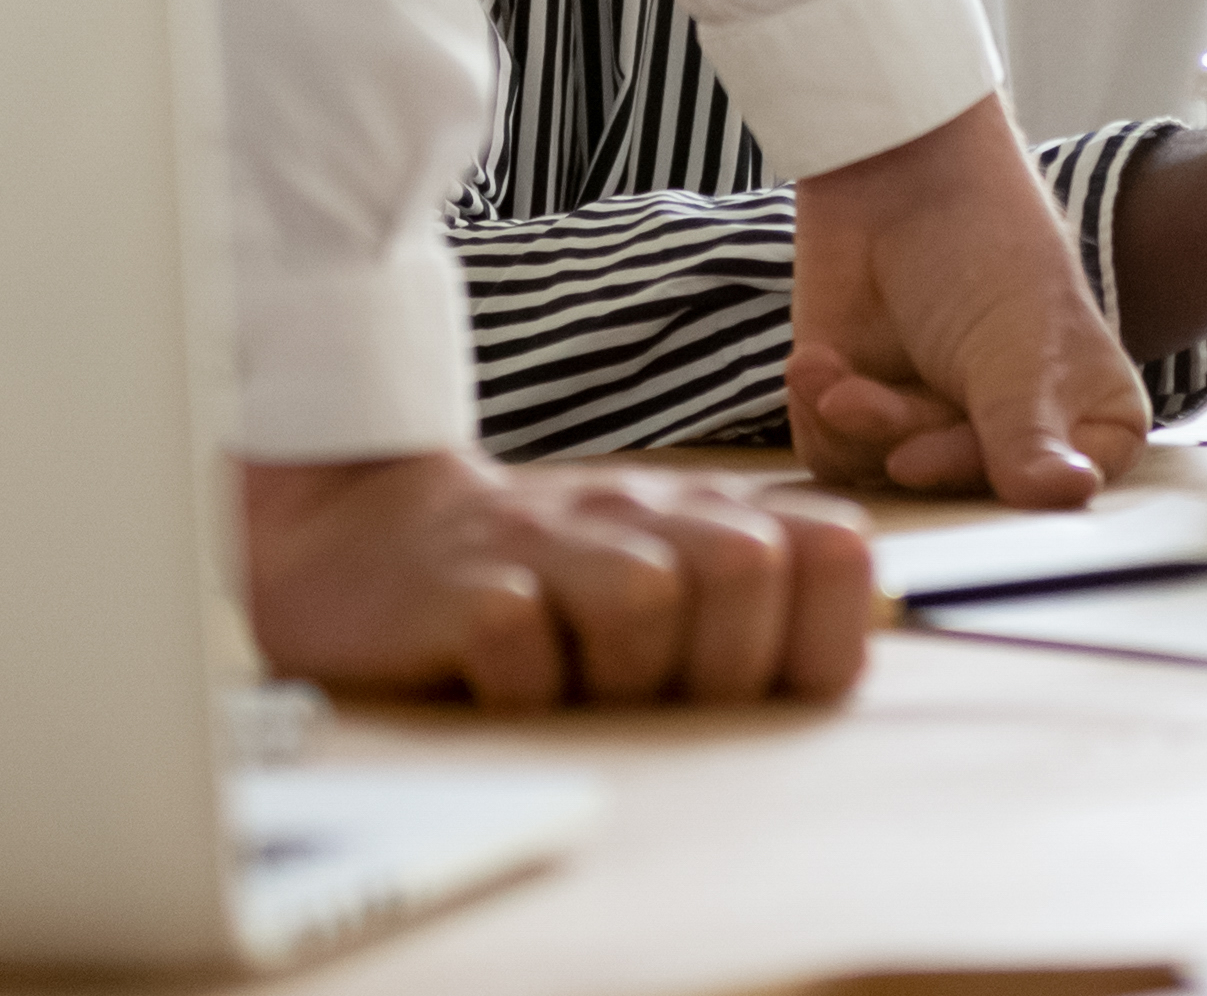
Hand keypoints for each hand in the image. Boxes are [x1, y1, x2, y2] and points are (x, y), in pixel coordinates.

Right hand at [235, 451, 872, 711]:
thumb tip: (844, 676)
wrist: (362, 538)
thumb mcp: (662, 580)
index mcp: (712, 514)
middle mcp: (643, 511)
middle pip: (749, 568)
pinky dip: (523, 687)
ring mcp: (553, 540)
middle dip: (724, 662)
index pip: (837, 549)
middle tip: (660, 696)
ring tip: (576, 688)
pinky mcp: (467, 584)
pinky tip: (503, 687)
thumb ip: (760, 613)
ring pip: (647, 597)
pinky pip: (522, 638)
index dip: (825, 634)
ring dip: (622, 675)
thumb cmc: (542, 585)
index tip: (774, 683)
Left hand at [786, 94, 1151, 501]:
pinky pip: (836, 456)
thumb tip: (1069, 501)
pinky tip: (818, 363)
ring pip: (893, 480)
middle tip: (906, 443)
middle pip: (970, 493)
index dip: (1019, 482)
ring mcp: (932, 421)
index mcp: (1085, 413)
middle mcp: (1012, 428)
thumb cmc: (984, 246)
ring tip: (845, 380)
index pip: (1066, 490)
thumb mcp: (1017, 349)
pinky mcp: (859, 413)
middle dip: (928, 453)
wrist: (889, 173)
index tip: (983, 454)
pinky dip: (822, 412)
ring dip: (866, 428)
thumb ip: (1028, 436)